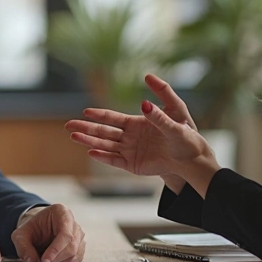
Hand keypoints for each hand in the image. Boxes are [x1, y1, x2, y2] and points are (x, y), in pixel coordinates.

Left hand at [10, 204, 84, 261]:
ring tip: (45, 261)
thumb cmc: (31, 229)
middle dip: (56, 259)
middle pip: (72, 246)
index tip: (44, 261)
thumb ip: (23, 247)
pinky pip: (75, 261)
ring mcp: (79, 236)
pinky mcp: (80, 248)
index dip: (56, 249)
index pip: (65, 233)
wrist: (37, 229)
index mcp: (61, 212)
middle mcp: (74, 223)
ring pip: (75, 255)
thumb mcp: (20, 235)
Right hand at [65, 75, 219, 194]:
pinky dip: (104, 156)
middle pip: (104, 131)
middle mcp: (130, 137)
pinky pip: (116, 160)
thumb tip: (144, 96)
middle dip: (86, 128)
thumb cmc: (185, 133)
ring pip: (105, 145)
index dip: (99, 115)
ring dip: (90, 141)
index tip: (85, 112)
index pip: (113, 118)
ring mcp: (130, 151)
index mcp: (137, 123)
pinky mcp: (134, 165)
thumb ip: (160, 106)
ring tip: (74, 136)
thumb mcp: (176, 113)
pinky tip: (92, 151)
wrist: (192, 157)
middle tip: (68, 126)